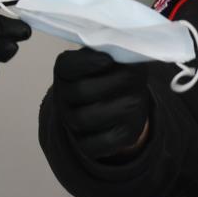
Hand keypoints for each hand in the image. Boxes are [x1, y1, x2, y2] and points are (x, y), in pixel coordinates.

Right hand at [48, 48, 153, 162]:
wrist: (121, 102)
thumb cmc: (117, 73)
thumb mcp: (116, 57)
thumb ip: (117, 52)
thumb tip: (128, 52)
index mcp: (65, 71)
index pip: (66, 65)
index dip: (87, 63)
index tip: (108, 60)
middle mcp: (63, 97)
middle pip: (80, 91)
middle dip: (110, 83)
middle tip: (132, 77)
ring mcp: (71, 122)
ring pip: (85, 119)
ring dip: (116, 108)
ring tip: (135, 100)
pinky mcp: (86, 144)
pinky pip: (98, 142)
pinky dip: (116, 131)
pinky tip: (130, 118)